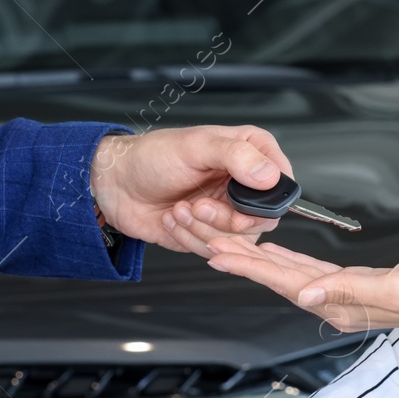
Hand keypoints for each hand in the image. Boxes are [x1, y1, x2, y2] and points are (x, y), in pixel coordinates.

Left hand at [89, 126, 293, 254]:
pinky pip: (214, 250)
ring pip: (237, 240)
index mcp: (250, 153)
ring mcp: (227, 211)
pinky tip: (173, 218)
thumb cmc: (152, 157)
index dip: (263, 200)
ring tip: (178, 209)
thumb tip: (269, 175)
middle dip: (224, 219)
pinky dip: (188, 237)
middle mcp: (243, 184)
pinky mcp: (210, 234)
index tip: (234, 198)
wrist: (116, 184)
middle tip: (197, 205)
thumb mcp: (195, 146)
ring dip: (201, 228)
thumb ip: (236, 156)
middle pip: (262, 220)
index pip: (282, 183)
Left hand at [204, 237, 398, 335]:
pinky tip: (269, 249)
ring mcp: (342, 293)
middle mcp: (334, 301)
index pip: (282, 281)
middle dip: (238, 256)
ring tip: (221, 240)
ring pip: (285, 271)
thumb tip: (307, 294)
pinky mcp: (352, 282)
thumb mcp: (396, 288)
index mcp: (341, 303)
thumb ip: (349, 291)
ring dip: (253, 255)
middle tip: (204, 236)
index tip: (214, 251)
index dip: (248, 265)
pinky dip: (282, 258)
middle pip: (274, 276)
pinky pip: (306, 268)